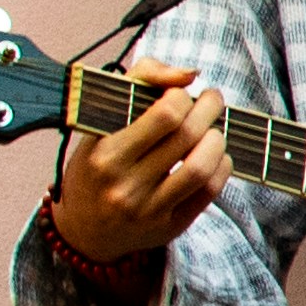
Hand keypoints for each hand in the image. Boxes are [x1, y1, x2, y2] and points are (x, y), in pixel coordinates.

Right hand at [51, 56, 230, 267]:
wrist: (84, 231)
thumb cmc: (96, 165)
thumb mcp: (100, 120)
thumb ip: (141, 81)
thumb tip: (189, 74)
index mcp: (105, 154)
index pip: (164, 115)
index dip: (182, 96)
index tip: (180, 93)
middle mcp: (125, 185)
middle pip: (188, 136)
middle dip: (209, 109)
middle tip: (211, 100)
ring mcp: (149, 210)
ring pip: (202, 167)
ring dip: (218, 140)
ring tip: (214, 129)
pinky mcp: (170, 226)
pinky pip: (209, 192)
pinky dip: (221, 166)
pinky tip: (215, 156)